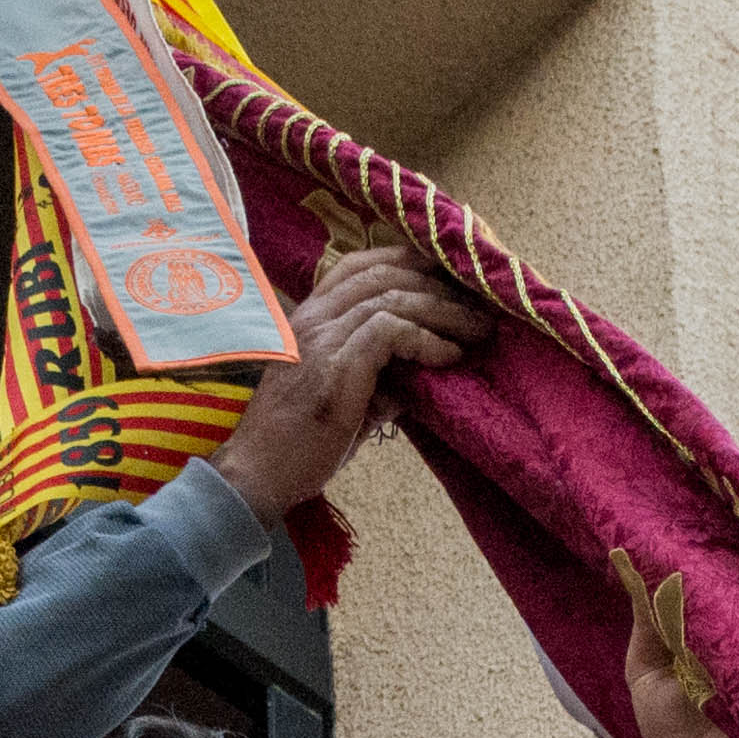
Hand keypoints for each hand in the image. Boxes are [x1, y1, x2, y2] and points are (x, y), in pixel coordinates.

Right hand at [214, 244, 488, 516]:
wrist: (258, 476)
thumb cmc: (299, 445)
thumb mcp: (346, 398)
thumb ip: (381, 376)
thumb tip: (424, 368)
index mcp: (310, 317)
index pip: (361, 264)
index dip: (410, 262)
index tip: (451, 279)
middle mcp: (313, 316)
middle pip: (385, 272)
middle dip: (440, 283)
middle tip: (480, 304)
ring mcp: (321, 336)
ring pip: (394, 296)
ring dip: (446, 310)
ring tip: (479, 329)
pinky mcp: (335, 363)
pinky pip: (392, 330)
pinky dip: (428, 339)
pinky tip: (450, 357)